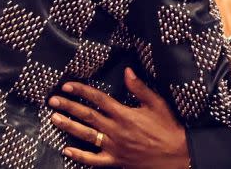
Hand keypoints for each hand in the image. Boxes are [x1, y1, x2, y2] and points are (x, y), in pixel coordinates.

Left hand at [49, 68, 188, 168]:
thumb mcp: (157, 103)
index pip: (98, 99)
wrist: (177, 154)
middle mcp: (116, 130)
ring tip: (54, 119)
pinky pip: (94, 159)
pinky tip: (67, 150)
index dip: (81, 91)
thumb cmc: (168, 127)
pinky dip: (79, 156)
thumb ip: (139, 88)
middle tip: (53, 101)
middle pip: (87, 115)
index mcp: (125, 114)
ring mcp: (114, 147)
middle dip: (68, 106)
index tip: (67, 86)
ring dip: (69, 126)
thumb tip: (127, 71)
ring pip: (86, 135)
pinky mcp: (116, 161)